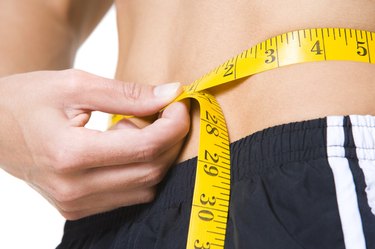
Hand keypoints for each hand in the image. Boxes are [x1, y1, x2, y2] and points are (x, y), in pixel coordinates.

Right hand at [0, 69, 189, 219]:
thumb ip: (127, 93)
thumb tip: (171, 93)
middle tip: (164, 113)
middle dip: (170, 140)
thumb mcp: (75, 85)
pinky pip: (129, 195)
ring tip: (132, 129)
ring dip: (154, 155)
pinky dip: (139, 169)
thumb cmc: (28, 100)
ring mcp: (76, 204)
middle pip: (151, 170)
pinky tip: (122, 147)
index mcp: (69, 154)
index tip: (179, 104)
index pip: (145, 147)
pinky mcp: (78, 209)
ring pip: (145, 186)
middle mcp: (74, 189)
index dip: (173, 125)